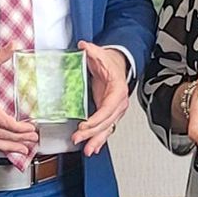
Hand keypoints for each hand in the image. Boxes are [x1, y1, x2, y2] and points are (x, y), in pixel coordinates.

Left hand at [71, 40, 131, 156]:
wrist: (119, 66)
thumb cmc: (111, 64)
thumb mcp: (102, 55)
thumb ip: (92, 51)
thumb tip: (84, 46)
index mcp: (118, 91)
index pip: (108, 109)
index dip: (97, 119)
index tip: (85, 125)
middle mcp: (118, 103)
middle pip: (106, 122)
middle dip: (92, 133)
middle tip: (78, 138)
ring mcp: (114, 111)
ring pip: (107, 129)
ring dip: (96, 140)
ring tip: (87, 150)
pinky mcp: (108, 114)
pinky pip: (105, 129)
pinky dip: (99, 140)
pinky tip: (92, 148)